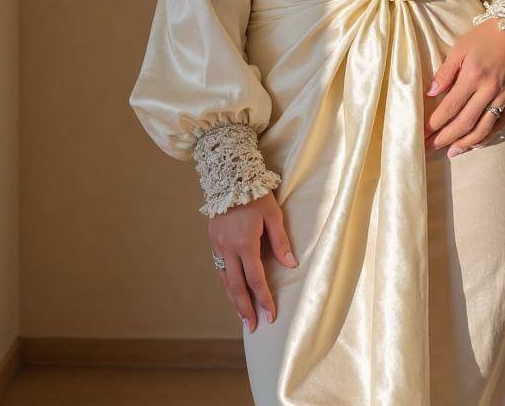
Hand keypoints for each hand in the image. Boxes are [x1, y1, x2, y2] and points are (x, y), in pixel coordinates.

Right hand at [208, 190, 297, 331]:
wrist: (229, 176)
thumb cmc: (256, 194)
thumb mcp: (273, 215)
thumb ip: (281, 241)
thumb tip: (291, 265)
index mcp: (245, 243)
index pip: (256, 279)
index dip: (264, 299)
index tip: (270, 315)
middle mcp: (228, 248)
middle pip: (236, 286)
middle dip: (246, 308)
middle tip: (254, 326)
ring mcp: (218, 245)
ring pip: (225, 280)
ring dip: (234, 300)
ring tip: (243, 316)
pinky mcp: (213, 240)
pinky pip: (219, 268)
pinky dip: (226, 284)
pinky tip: (232, 291)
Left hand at [423, 17, 504, 156]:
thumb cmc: (484, 36)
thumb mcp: (459, 48)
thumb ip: (444, 73)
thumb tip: (430, 93)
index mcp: (473, 76)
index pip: (450, 108)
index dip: (435, 124)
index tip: (422, 133)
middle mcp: (489, 89)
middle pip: (465, 123)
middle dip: (445, 139)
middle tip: (430, 148)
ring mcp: (504, 95)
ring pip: (483, 129)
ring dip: (465, 144)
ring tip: (450, 152)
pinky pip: (500, 124)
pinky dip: (486, 136)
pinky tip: (474, 142)